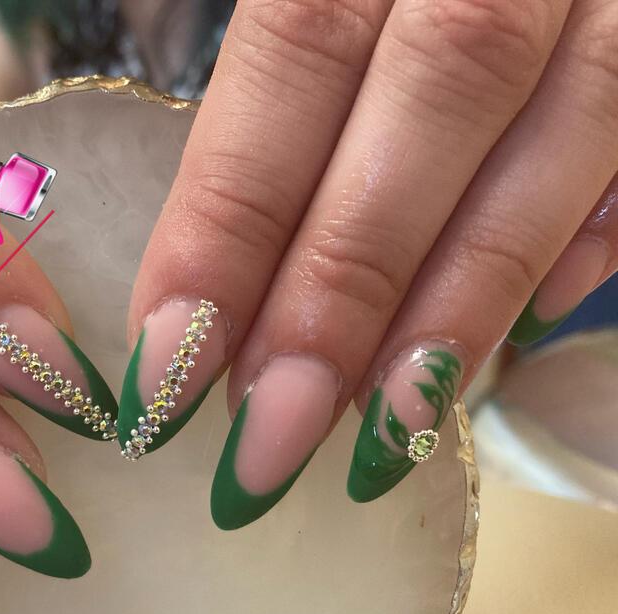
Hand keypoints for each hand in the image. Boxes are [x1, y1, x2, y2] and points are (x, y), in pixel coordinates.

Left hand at [117, 0, 617, 522]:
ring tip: (381, 433)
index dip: (226, 230)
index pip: (287, 66)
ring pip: (555, 135)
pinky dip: (592, 245)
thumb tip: (208, 303)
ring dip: (461, 305)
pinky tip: (517, 340)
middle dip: (341, 292)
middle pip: (425, 105)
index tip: (169, 376)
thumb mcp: (318, 0)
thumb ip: (277, 109)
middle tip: (268, 438)